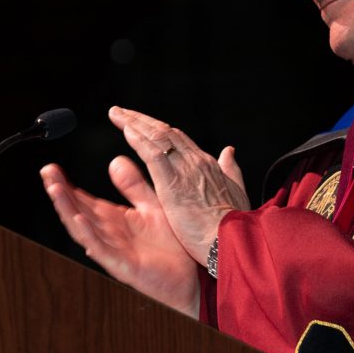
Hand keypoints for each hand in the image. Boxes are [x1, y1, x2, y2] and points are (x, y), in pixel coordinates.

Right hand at [40, 159, 198, 317]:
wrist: (195, 276)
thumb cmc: (175, 245)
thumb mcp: (153, 206)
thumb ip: (134, 186)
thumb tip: (116, 161)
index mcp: (116, 220)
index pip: (84, 200)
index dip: (67, 186)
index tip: (52, 169)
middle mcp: (110, 235)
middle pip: (78, 211)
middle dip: (60, 193)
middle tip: (46, 172)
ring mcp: (114, 251)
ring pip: (83, 229)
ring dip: (67, 210)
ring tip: (54, 190)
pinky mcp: (123, 266)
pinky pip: (101, 249)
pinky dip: (88, 235)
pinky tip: (78, 219)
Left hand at [108, 106, 249, 264]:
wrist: (234, 241)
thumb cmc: (234, 224)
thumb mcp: (237, 192)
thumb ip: (230, 170)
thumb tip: (229, 150)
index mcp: (208, 164)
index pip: (178, 138)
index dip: (158, 128)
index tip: (142, 122)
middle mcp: (196, 161)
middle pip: (165, 132)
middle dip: (141, 120)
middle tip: (120, 111)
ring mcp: (185, 170)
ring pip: (157, 137)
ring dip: (134, 123)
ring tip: (116, 113)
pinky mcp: (173, 184)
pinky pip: (153, 154)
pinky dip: (138, 140)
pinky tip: (126, 131)